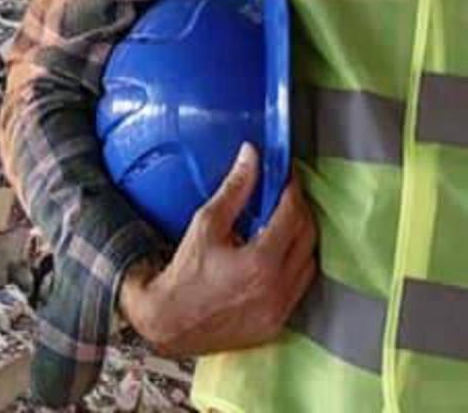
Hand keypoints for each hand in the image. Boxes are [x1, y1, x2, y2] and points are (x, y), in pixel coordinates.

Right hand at [118, 143, 316, 356]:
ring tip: (282, 224)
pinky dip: (294, 265)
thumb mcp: (205, 225)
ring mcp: (281, 308)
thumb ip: (234, 190)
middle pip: (308, 236)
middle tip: (285, 195)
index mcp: (261, 261)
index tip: (286, 174)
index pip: (292, 214)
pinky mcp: (278, 322)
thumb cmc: (183, 274)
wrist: (170, 322)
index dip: (292, 189)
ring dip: (301, 238)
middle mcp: (278, 287)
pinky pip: (299, 286)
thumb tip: (251, 156)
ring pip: (309, 262)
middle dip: (300, 210)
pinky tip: (277, 256)